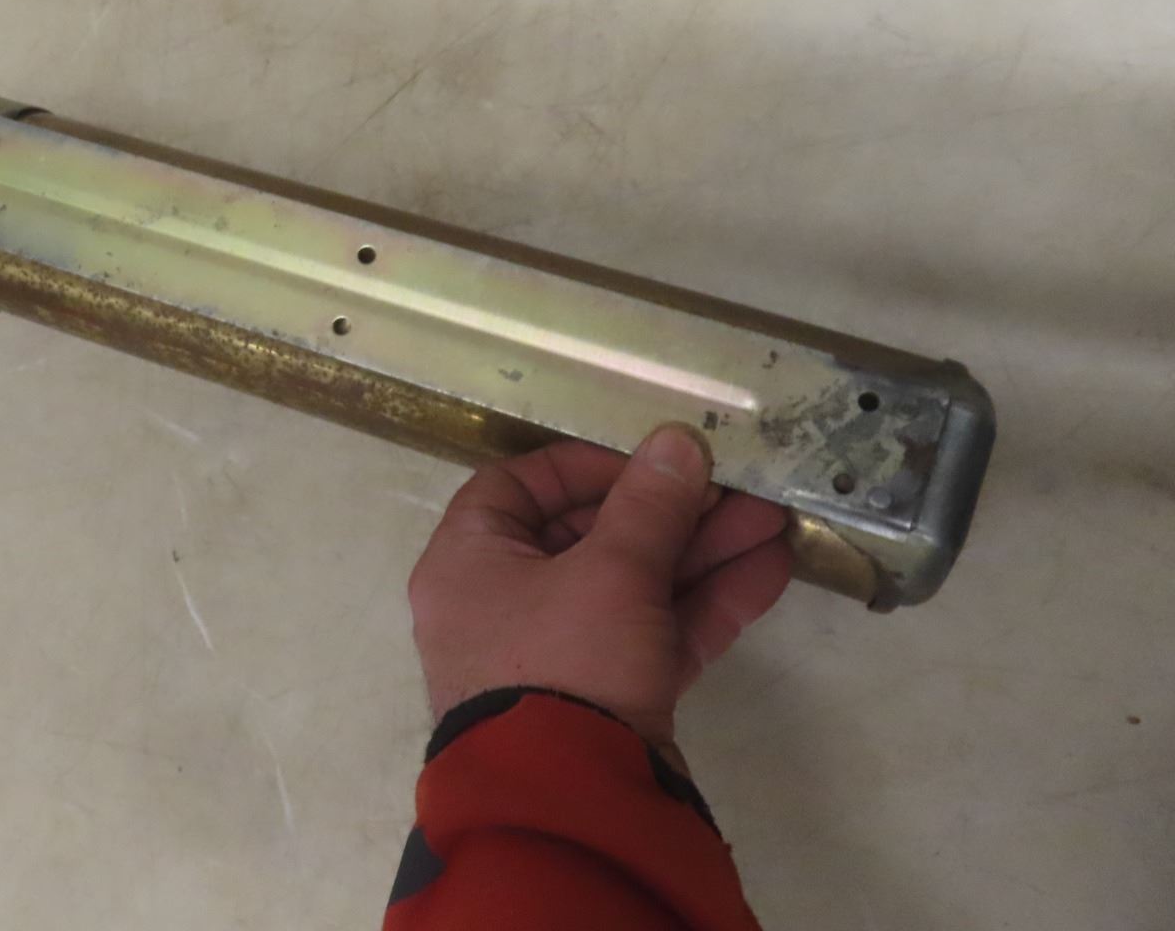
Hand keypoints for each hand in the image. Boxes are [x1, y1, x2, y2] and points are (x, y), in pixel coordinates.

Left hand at [407, 424, 791, 756]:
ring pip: (631, 587)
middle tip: (738, 488)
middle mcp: (503, 605)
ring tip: (774, 522)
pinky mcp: (606, 699)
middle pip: (587, 536)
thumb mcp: (610, 571)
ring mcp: (558, 656)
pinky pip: (653, 635)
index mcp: (469, 563)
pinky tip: (769, 571)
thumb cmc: (566, 660)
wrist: (574, 804)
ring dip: (700, 553)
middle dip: (669, 512)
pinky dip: (704, 605)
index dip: (583, 466)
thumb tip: (677, 440)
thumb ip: (649, 504)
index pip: (516, 488)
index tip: (648, 459)